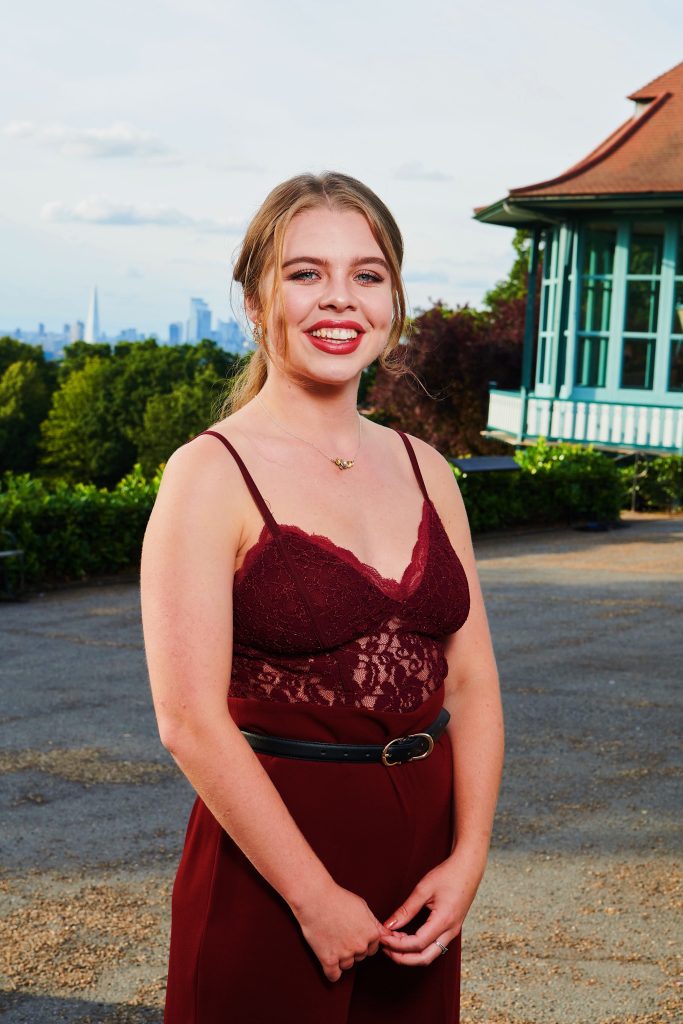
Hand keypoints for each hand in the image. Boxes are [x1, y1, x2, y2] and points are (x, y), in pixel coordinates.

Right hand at [293, 881, 393, 982]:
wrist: (315, 898)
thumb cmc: (338, 898)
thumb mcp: (362, 906)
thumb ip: (375, 923)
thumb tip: (387, 935)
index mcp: (371, 933)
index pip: (373, 948)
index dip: (363, 940)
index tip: (353, 933)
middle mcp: (360, 946)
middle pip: (360, 956)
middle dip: (353, 948)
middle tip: (341, 934)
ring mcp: (344, 954)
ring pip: (347, 965)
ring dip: (342, 958)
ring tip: (333, 941)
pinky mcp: (328, 960)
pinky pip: (334, 976)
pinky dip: (332, 971)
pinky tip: (329, 962)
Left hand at [379, 848, 485, 966]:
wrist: (468, 868)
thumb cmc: (448, 875)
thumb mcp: (423, 889)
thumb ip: (406, 909)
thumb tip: (389, 925)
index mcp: (443, 921)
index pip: (417, 943)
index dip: (397, 944)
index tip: (382, 937)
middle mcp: (450, 931)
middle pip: (424, 958)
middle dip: (402, 957)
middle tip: (384, 947)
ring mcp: (452, 932)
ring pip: (430, 955)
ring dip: (409, 954)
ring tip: (392, 943)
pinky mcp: (451, 929)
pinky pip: (434, 947)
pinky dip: (418, 948)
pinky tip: (405, 937)